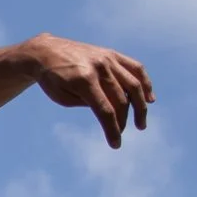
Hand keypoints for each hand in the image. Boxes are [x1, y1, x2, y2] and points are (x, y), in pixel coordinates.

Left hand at [26, 33, 153, 147]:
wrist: (47, 51)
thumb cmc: (52, 79)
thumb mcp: (64, 98)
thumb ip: (90, 104)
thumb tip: (114, 111)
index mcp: (83, 80)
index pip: (105, 110)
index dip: (112, 130)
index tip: (116, 145)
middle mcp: (99, 67)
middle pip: (120, 100)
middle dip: (122, 121)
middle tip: (121, 133)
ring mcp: (107, 58)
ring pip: (133, 84)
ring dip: (140, 107)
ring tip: (141, 123)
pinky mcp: (112, 54)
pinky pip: (135, 68)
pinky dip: (145, 83)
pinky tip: (149, 99)